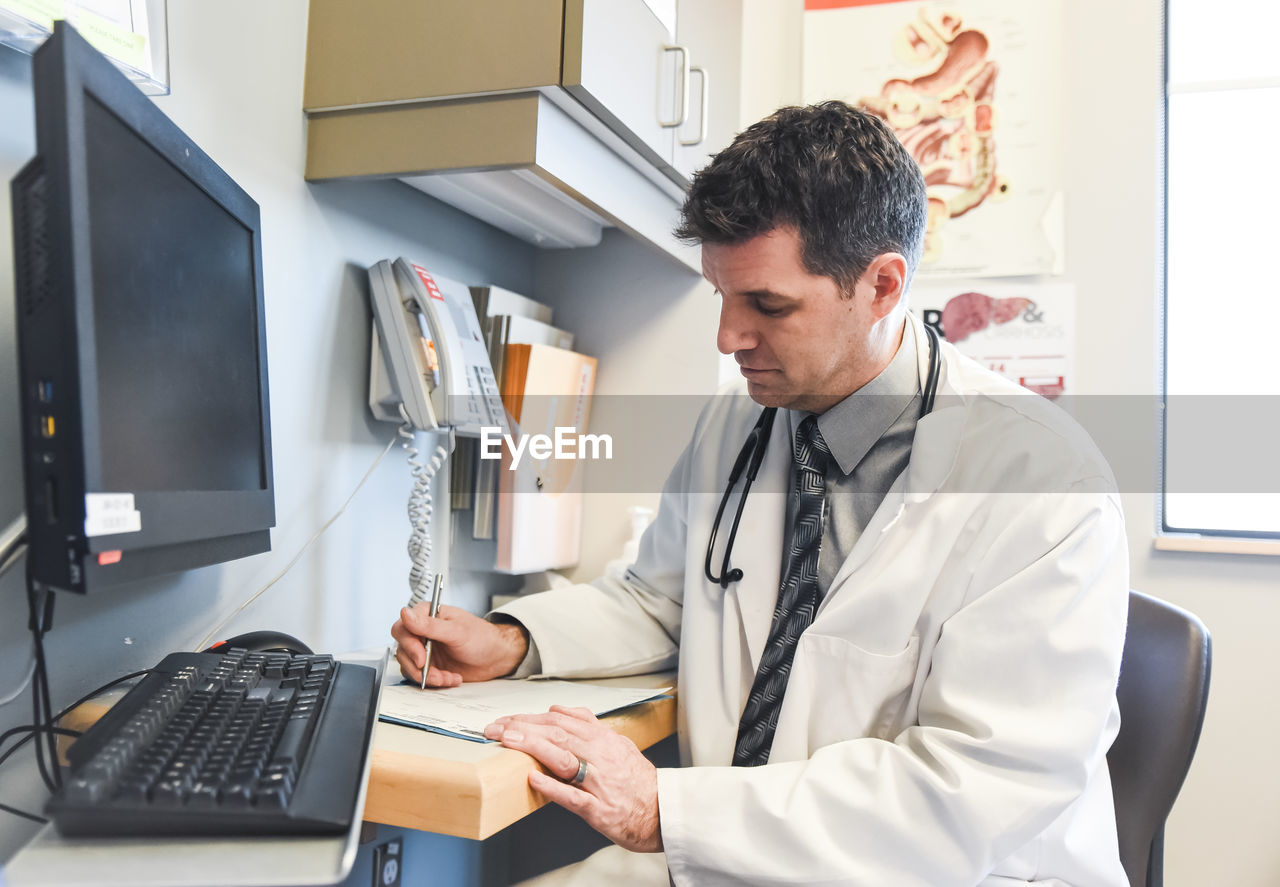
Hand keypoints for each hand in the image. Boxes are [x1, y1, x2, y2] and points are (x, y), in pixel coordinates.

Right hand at [391, 604, 528, 686]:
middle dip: (418, 665)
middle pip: (402, 649)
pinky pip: (419, 676)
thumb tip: (405, 613)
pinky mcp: (429, 665)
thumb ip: (430, 625)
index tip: (421, 658)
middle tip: (435, 673)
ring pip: (409, 665)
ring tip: (447, 677)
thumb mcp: (457, 631)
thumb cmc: (481, 638)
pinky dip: (434, 681)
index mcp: (427, 615)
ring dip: (427, 676)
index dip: (409, 645)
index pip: (403, 627)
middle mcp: (423, 631)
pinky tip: (451, 678)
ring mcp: (424, 649)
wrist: (495, 658)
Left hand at [484, 705, 661, 852]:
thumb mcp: (618, 744)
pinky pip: (573, 796)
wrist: (664, 812)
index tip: (506, 720)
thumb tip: (559, 710)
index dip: (530, 717)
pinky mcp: (600, 809)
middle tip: (496, 728)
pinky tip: (533, 779)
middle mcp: (602, 756)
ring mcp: (600, 782)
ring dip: (532, 746)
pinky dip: (552, 787)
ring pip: (564, 757)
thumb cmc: (638, 781)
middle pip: (557, 733)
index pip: (561, 720)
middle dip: (523, 727)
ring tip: (508, 741)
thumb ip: (590, 726)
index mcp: (604, 739)